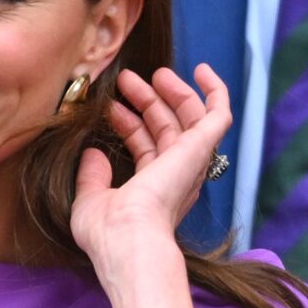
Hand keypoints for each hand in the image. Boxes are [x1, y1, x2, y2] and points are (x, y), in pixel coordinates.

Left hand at [71, 64, 231, 274]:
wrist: (128, 238)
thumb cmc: (107, 232)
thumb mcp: (90, 201)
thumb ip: (91, 177)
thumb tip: (92, 152)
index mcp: (154, 191)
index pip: (146, 148)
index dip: (129, 125)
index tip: (110, 107)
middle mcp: (177, 177)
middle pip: (167, 129)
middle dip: (147, 102)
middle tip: (127, 80)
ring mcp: (190, 162)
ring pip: (189, 118)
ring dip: (171, 92)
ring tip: (152, 72)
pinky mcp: (200, 149)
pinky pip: (218, 115)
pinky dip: (215, 91)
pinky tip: (202, 69)